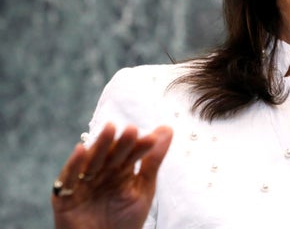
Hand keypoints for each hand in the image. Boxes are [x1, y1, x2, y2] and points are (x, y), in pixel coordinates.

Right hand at [51, 122, 172, 228]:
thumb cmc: (125, 222)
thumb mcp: (143, 189)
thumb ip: (153, 160)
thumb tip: (168, 128)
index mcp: (119, 169)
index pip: (130, 154)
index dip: (139, 146)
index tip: (151, 139)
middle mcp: (100, 172)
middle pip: (110, 154)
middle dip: (120, 143)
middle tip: (131, 130)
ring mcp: (82, 183)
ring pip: (91, 161)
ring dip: (99, 146)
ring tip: (110, 129)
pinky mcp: (63, 195)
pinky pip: (67, 178)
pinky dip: (73, 164)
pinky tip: (80, 150)